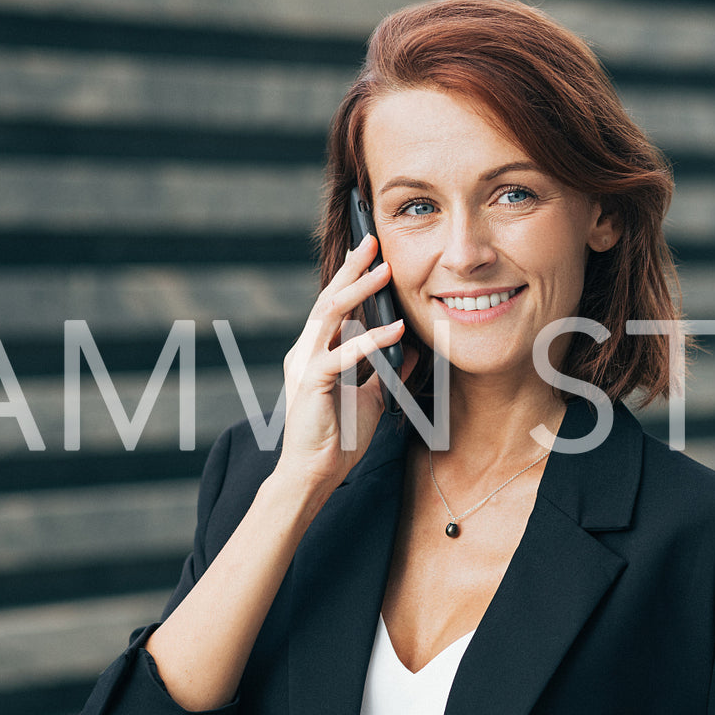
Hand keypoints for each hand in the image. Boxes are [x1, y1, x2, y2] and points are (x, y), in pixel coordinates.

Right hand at [275, 233, 417, 494]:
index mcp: (316, 352)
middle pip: (329, 298)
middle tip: (372, 240)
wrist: (314, 473)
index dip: (351, 277)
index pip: (334, 305)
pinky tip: (395, 330)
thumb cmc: (338, 437)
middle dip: (352, 268)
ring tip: (385, 270)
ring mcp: (305, 365)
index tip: (371, 252)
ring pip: (330, 315)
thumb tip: (409, 348)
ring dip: (360, 291)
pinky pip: (342, 354)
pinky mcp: (312, 384)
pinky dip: (370, 341)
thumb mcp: (371, 397)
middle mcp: (305, 351)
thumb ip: (385, 370)